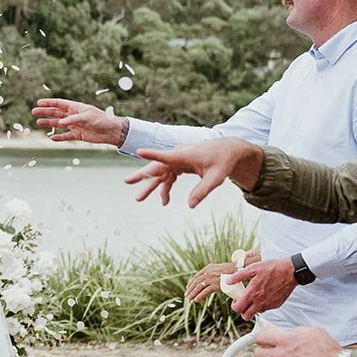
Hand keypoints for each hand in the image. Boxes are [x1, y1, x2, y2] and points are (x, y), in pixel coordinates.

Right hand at [32, 98, 126, 145]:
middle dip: (45, 112)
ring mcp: (75, 125)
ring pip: (59, 124)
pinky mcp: (78, 135)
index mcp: (76, 108)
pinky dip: (59, 137)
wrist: (112, 131)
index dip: (49, 103)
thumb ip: (74, 119)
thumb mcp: (88, 117)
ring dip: (49, 123)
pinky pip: (66, 136)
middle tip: (34, 112)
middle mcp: (74, 116)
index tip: (39, 102)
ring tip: (38, 123)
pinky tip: (51, 138)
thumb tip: (61, 123)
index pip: (60, 104)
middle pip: (56, 113)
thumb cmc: (102, 120)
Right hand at [125, 139, 264, 206]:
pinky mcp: (181, 164)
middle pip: (157, 166)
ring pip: (160, 174)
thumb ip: (202, 191)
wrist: (229, 150)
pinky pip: (169, 177)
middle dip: (142, 175)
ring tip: (139, 199)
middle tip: (127, 181)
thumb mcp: (216, 178)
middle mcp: (178, 156)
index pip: (166, 156)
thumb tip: (190, 206)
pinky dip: (166, 188)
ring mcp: (178, 160)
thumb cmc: (223, 161)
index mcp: (185, 155)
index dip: (152, 154)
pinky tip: (164, 201)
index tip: (139, 152)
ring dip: (151, 186)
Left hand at [184, 250, 259, 303]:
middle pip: (196, 281)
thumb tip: (213, 278)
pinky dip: (200, 296)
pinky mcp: (216, 284)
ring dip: (193, 293)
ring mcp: (211, 278)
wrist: (238, 269)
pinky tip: (196, 299)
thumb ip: (215, 272)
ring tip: (189, 298)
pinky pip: (205, 291)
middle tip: (187, 294)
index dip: (192, 281)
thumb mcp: (220, 268)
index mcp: (208, 268)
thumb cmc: (232, 270)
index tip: (188, 286)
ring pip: (199, 287)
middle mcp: (208, 272)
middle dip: (190, 288)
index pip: (197, 275)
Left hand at [225, 257, 297, 320]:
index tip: (236, 300)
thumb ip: (239, 276)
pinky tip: (264, 294)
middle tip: (243, 301)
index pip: (238, 308)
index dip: (234, 306)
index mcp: (252, 293)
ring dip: (253, 308)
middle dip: (242, 310)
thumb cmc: (273, 268)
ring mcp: (269, 304)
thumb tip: (229, 281)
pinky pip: (266, 309)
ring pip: (256, 313)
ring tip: (254, 296)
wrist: (291, 271)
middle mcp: (260, 301)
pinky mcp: (276, 305)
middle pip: (246, 316)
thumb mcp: (253, 268)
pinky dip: (263, 304)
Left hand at [253, 323, 347, 356]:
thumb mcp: (313, 332)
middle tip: (269, 351)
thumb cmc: (329, 352)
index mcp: (285, 341)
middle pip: (258, 354)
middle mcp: (281, 356)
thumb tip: (290, 333)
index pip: (260, 337)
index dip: (259, 337)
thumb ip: (296, 332)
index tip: (260, 339)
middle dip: (263, 351)